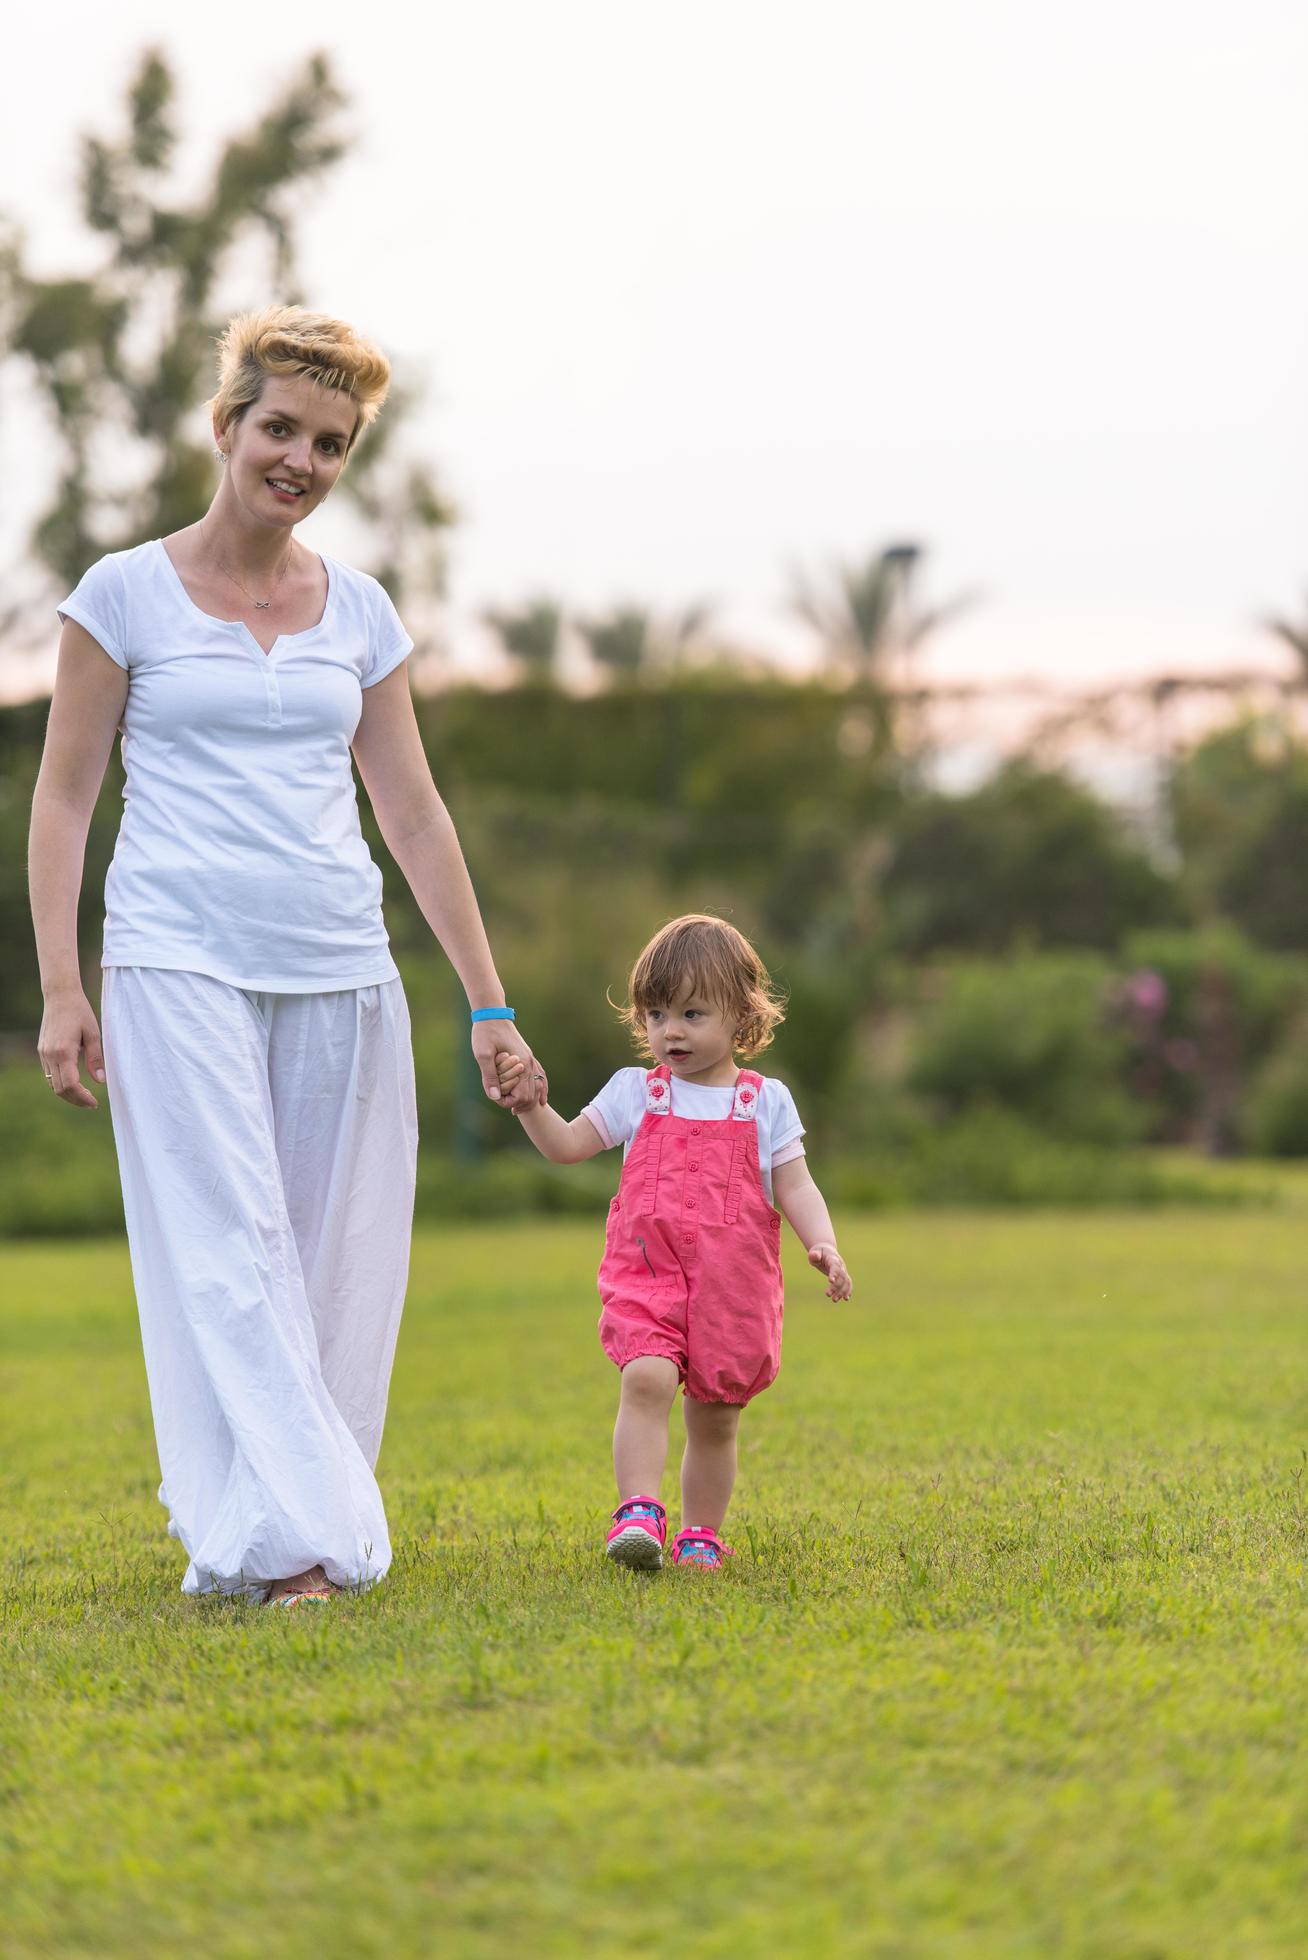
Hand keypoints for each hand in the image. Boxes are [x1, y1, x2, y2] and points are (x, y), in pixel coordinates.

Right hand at [37, 990, 106, 1109]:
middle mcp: (50, 1055)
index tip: (94, 1103)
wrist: (60, 996)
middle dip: (76, 1100)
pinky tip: (74, 1082)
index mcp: (63, 1051)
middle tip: (92, 1103)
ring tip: (85, 1096)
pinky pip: (49, 1074)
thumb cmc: (80, 1012)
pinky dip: (60, 1083)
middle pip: (59, 1089)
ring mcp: (43, 1053)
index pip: (70, 1085)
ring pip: (52, 1084)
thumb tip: (100, 1080)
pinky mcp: (42, 1051)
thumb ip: (96, 1058)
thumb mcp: (93, 1034)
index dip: (82, 1098)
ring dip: (67, 1093)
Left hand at [471, 1020, 546, 1111]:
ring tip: (518, 1108)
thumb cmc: (485, 1032)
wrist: (492, 1014)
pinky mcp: (528, 1055)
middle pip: (532, 1094)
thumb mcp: (482, 1055)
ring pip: (539, 1086)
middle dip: (520, 1104)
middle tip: (507, 1108)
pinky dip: (540, 1088)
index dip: (508, 1102)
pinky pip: (540, 1075)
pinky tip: (540, 1098)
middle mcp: (530, 1063)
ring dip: (530, 1099)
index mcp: (521, 1063)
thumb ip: (489, 1076)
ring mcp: (530, 1059)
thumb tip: (495, 1097)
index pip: (521, 1095)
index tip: (496, 1099)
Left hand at [808, 1242, 850, 1301]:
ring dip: (842, 1291)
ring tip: (834, 1300)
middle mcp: (840, 1265)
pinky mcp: (844, 1275)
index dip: (834, 1273)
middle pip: (841, 1276)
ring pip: (846, 1281)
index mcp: (833, 1259)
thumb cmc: (819, 1252)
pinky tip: (845, 1298)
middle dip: (836, 1286)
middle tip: (827, 1295)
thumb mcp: (814, 1252)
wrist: (827, 1250)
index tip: (830, 1281)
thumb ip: (814, 1255)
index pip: (835, 1266)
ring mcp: (843, 1270)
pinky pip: (848, 1283)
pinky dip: (848, 1290)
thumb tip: (814, 1256)